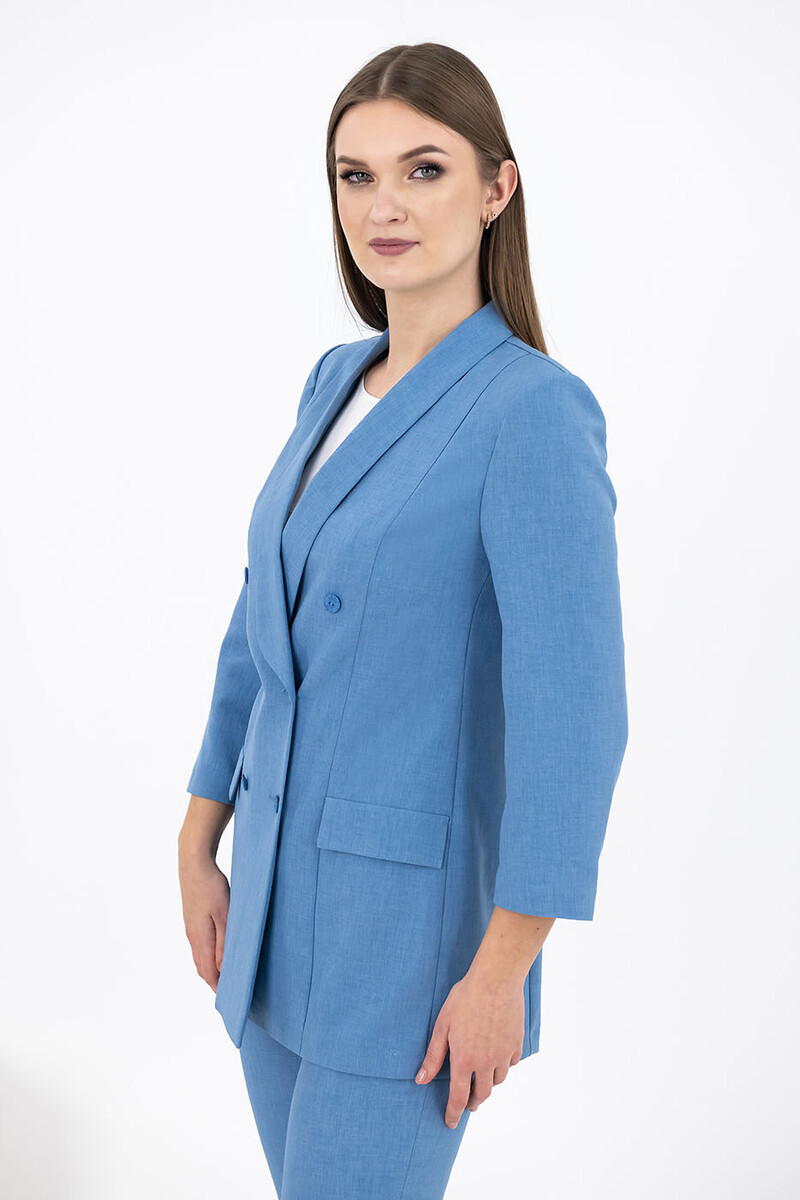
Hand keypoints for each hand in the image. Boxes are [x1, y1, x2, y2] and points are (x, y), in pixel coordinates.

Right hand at [178, 844, 230, 992]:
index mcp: (200, 939)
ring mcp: (190, 927)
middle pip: (202, 968)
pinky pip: (200, 944)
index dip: (219, 988)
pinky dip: (209, 955)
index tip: (231, 1000)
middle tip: (232, 991)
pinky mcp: (192, 918)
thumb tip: (222, 970)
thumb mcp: (225, 914)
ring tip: (227, 976)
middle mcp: (192, 937)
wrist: (193, 862)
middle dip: (215, 982)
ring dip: (212, 968)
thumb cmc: (211, 887)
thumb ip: (224, 943)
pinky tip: (218, 951)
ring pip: (200, 956)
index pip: (208, 973)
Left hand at [415, 967, 524, 1127]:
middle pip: (482, 1095)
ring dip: (488, 1085)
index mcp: (465, 1060)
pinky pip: (511, 1063)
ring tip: (481, 1080)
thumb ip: (434, 1056)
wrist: (496, 980)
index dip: (454, 1113)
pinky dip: (503, 1066)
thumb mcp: (442, 1026)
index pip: (459, 1098)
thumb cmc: (465, 999)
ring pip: (498, 1080)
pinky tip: (497, 1058)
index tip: (450, 1122)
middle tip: (467, 1103)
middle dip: (473, 1102)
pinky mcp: (516, 1043)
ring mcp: (504, 1054)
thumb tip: (420, 1080)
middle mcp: (486, 1063)